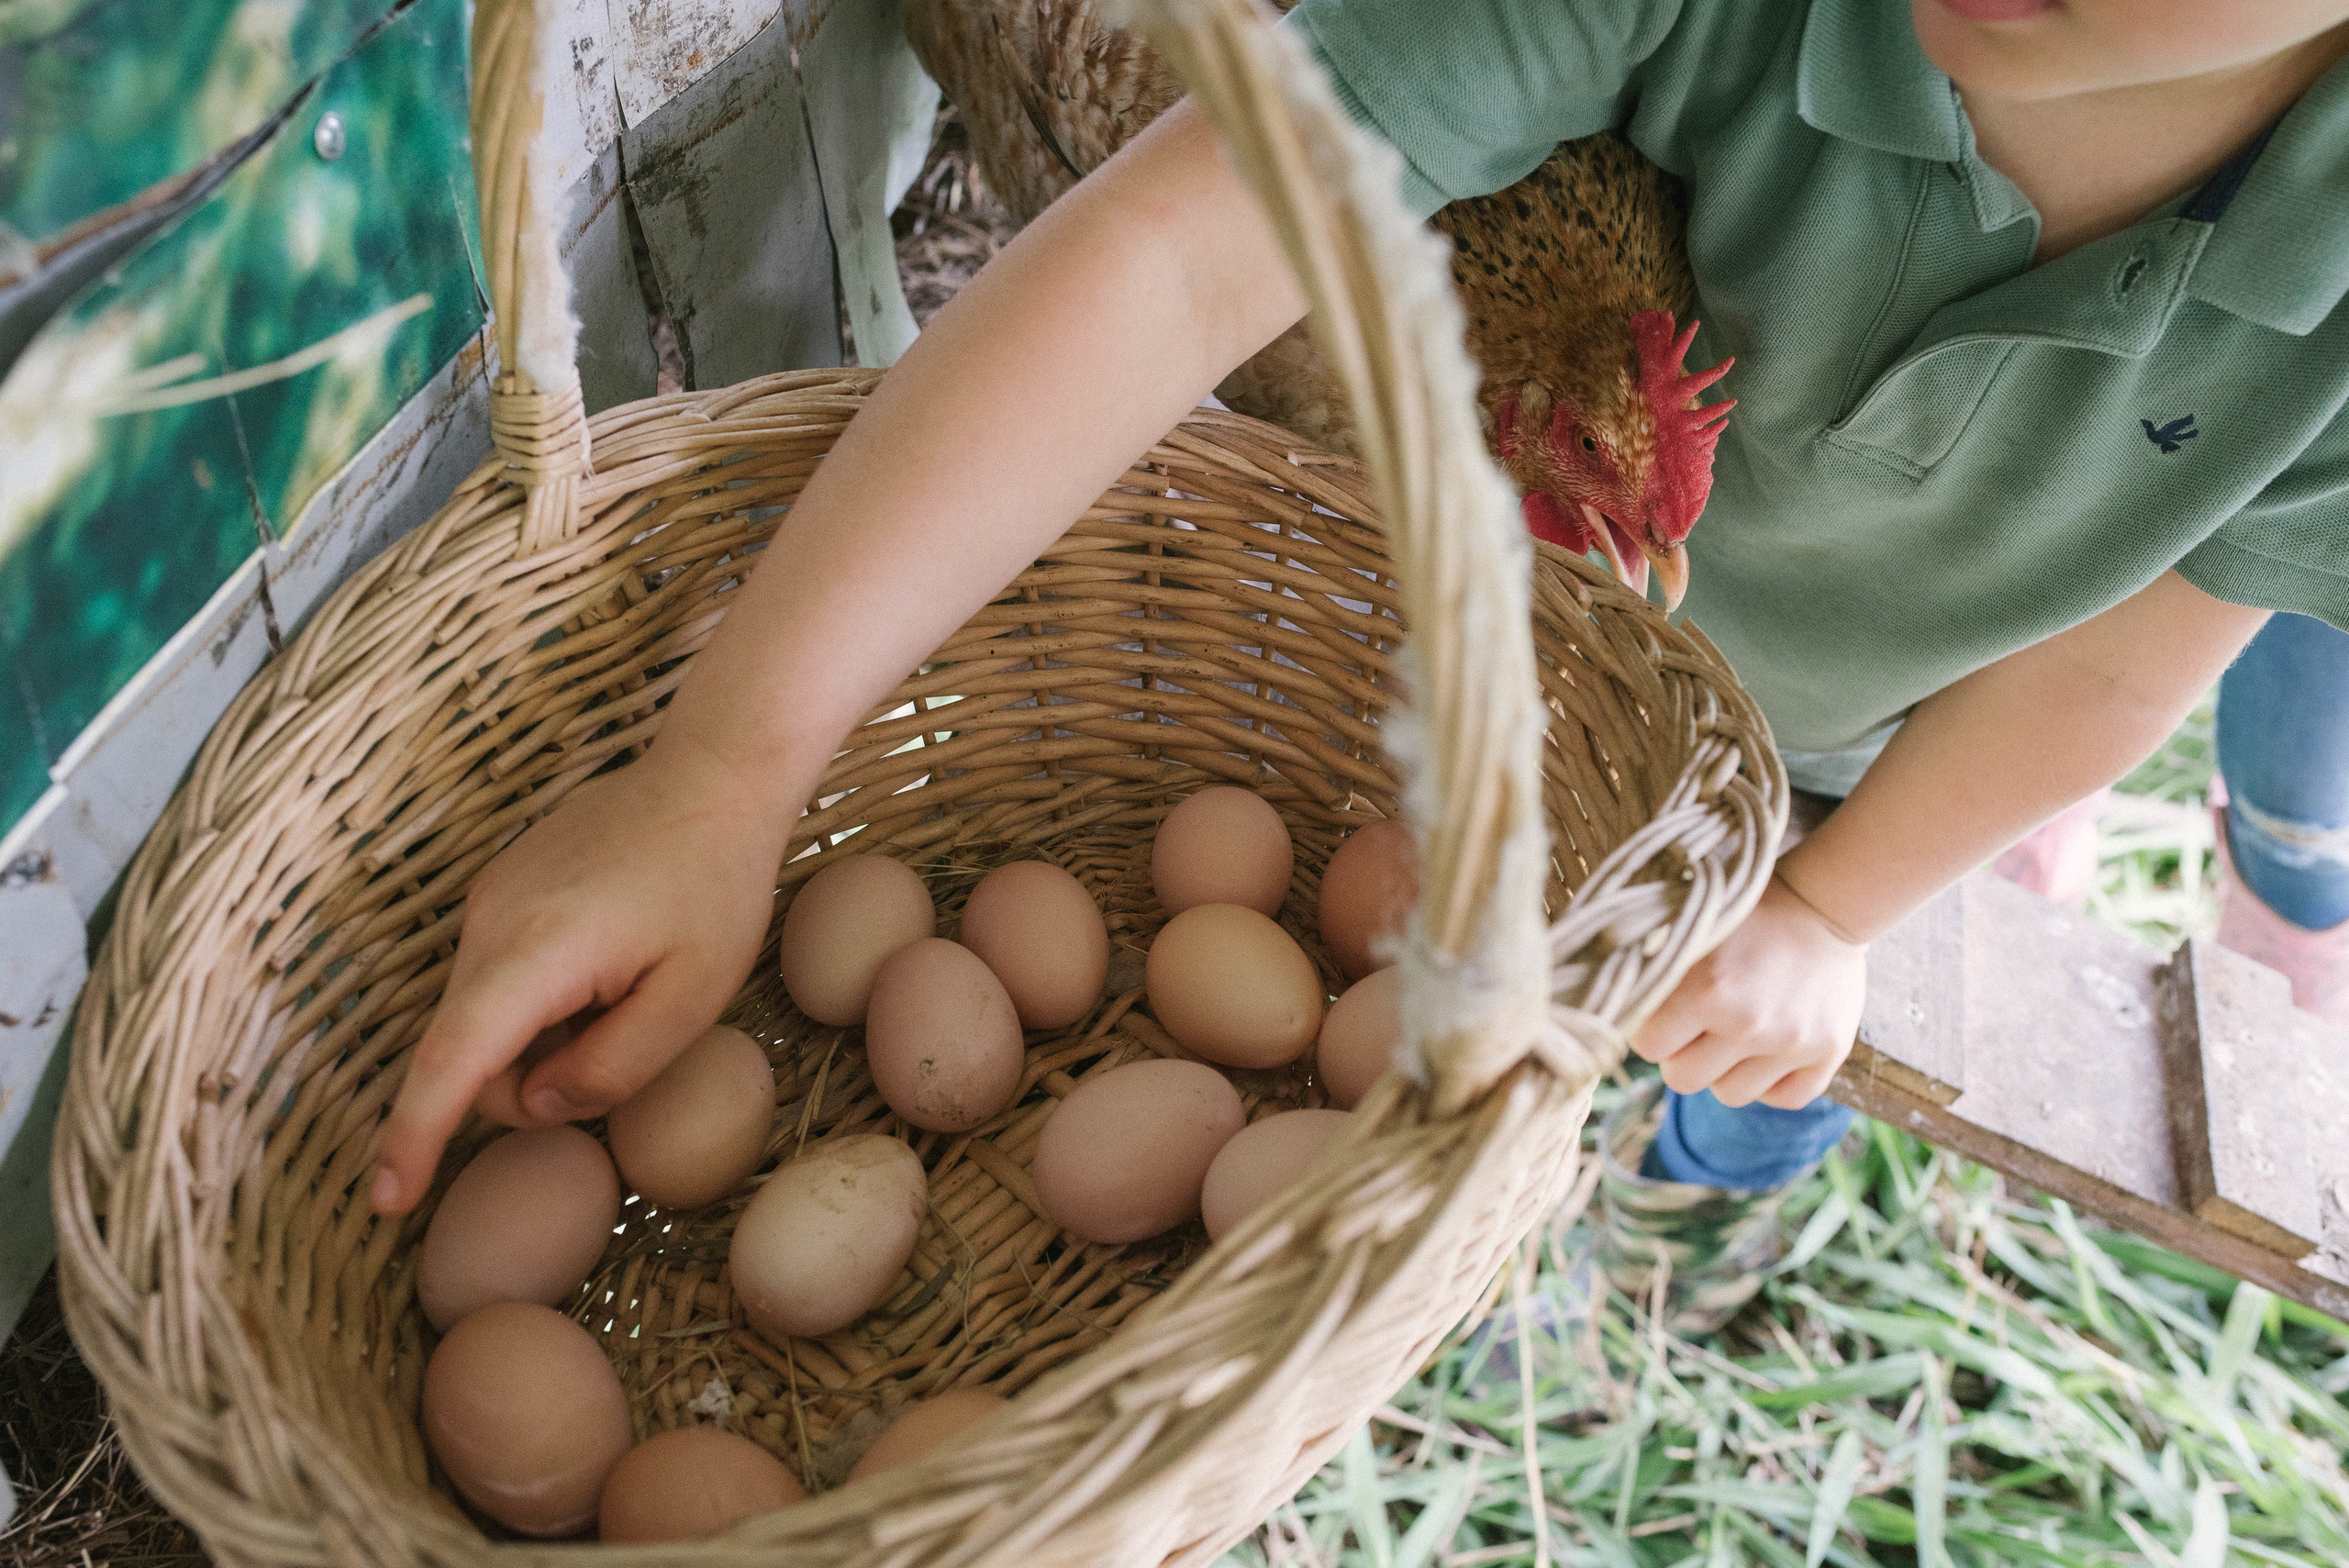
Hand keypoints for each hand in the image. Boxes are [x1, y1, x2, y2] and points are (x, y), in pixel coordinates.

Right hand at [368, 748, 785, 1213]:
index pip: (452, 1063)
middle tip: (614, 1057)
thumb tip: (535, 1102)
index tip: (386, 1199)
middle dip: (520, 1087)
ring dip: (534, 1040)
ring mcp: (490, 900)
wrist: (713, 779)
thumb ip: (610, 1070)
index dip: (414, 1136)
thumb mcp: (690, 1002)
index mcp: (534, 953)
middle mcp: (491, 923)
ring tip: (620, 999)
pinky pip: (496, 976)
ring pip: (480, 1015)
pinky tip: (604, 971)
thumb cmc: (714, 889)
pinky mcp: (501, 888)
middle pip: (466, 1050)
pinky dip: (535, 1002)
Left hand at [1630, 875, 1866, 1108]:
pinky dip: (1773, 1084)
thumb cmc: (1745, 914)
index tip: (1664, 1013)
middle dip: (1682, 1054)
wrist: (1824, 902)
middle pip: (1683, 1079)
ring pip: (1730, 1095)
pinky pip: (1786, 1099)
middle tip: (1697, 1025)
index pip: (1649, 1047)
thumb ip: (1651, 968)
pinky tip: (1768, 1051)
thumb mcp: (1690, 929)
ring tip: (1735, 1032)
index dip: (1652, 1030)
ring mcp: (1791, 1042)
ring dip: (1725, 1071)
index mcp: (1706, 990)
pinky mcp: (1829, 1052)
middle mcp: (1749, 1023)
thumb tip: (1598, 1002)